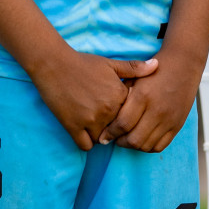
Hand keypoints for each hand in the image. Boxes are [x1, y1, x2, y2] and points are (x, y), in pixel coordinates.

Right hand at [30, 50, 156, 149]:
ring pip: (103, 139)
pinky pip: (85, 145)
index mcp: (119, 96)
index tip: (117, 111)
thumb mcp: (109, 63)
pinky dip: (86, 142)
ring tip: (93, 125)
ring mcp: (90, 120)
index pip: (132, 116)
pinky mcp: (73, 126)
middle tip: (104, 120)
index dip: (125, 115)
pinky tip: (83, 132)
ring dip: (100, 135)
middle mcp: (108, 110)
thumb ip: (134, 68)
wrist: (51, 63)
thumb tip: (157, 66)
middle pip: (119, 130)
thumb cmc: (81, 62)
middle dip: (114, 128)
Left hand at [100, 51, 201, 151]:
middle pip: (134, 139)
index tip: (102, 136)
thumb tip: (105, 114)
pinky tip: (140, 140)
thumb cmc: (153, 71)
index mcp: (142, 97)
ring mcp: (169, 120)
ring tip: (125, 140)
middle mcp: (157, 111)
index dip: (110, 133)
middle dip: (120, 142)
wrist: (182, 65)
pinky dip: (148, 147)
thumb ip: (121, 95)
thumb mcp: (133, 78)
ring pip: (147, 145)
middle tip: (112, 139)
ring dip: (133, 146)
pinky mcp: (177, 125)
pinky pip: (161, 145)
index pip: (123, 124)